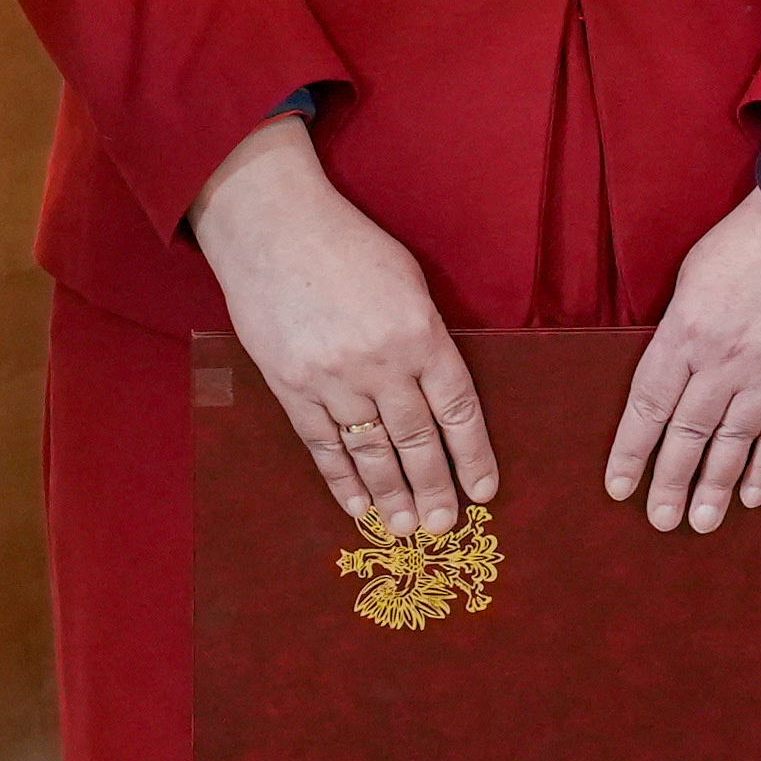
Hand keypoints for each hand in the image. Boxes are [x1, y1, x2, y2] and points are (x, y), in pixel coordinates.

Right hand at [193, 112, 498, 536]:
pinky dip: (340, 477)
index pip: (457, 407)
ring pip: (368, 450)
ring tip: (405, 530)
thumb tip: (442, 391)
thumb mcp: (410, 282)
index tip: (486, 490)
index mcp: (420, 333)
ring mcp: (331, 378)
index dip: (473, 453)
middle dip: (435, 487)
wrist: (275, 230)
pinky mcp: (290, 386)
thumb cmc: (351, 247)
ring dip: (390, 494)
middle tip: (445, 528)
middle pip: (415, 439)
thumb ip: (427, 337)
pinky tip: (356, 506)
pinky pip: (321, 443)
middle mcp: (379, 363)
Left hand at [605, 188, 760, 532]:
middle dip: (670, 482)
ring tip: (702, 523)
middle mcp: (724, 361)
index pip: (649, 405)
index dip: (631, 451)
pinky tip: (754, 494)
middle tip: (660, 521)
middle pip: (689, 434)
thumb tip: (669, 376)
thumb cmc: (749, 240)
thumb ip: (678, 330)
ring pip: (735, 442)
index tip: (618, 488)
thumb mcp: (692, 276)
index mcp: (686, 332)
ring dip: (716, 487)